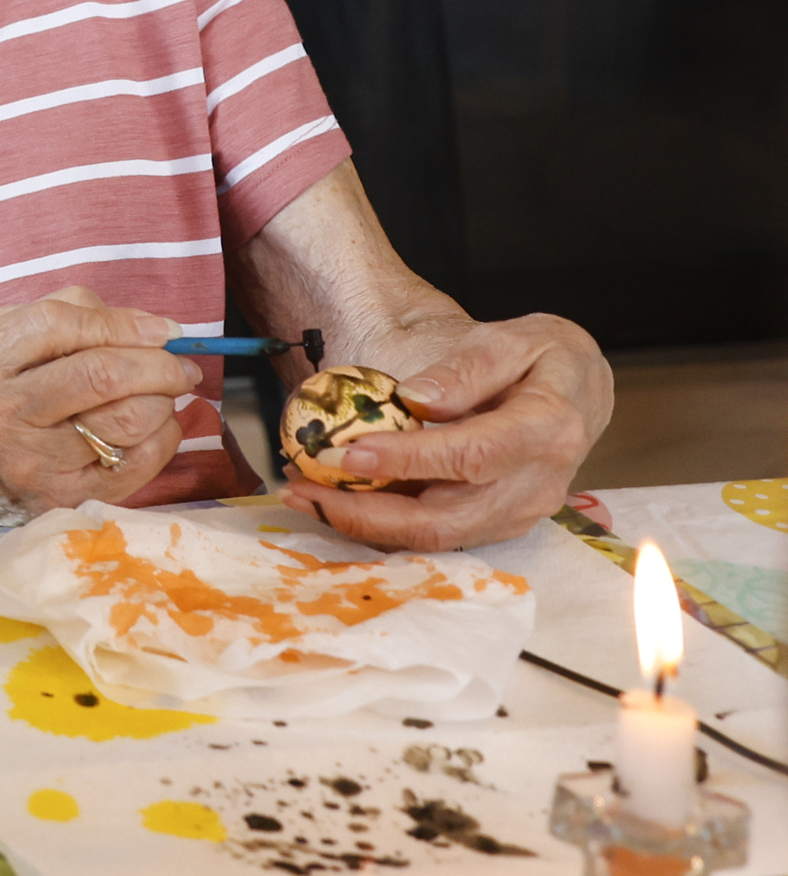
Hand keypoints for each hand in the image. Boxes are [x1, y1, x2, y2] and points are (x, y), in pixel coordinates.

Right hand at [0, 286, 206, 519]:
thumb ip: (60, 315)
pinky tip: (156, 426)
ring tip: (163, 393)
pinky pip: (137, 464)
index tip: (162, 328)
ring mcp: (29, 461)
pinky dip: (162, 438)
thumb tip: (144, 326)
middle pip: (100, 375)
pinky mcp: (60, 498)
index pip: (57, 325)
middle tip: (180, 363)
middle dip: (158, 364)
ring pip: (126, 420)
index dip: (120, 323)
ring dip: (162, 400)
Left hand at [278, 311, 611, 549]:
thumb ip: (469, 367)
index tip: (349, 453)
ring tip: (301, 495)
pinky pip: (437, 535)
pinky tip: (335, 501)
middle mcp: (538, 484)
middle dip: (367, 511)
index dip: (409, 461)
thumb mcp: (513, 339)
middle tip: (300, 488)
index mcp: (549, 430)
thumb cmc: (543, 358)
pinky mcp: (498, 523)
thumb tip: (417, 399)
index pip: (473, 456)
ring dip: (364, 524)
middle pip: (448, 517)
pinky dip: (381, 524)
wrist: (577, 389)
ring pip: (437, 536)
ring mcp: (519, 512)